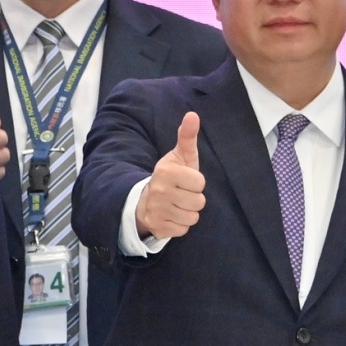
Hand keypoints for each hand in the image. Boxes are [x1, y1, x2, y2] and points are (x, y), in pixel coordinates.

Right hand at [134, 112, 205, 240]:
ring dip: (188, 212)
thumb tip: (192, 115)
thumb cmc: (171, 176)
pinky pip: (183, 229)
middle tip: (182, 194)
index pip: (200, 183)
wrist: (146, 199)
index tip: (185, 180)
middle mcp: (160, 191)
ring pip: (192, 217)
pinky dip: (180, 224)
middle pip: (198, 202)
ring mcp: (157, 211)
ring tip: (177, 204)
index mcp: (166, 172)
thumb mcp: (180, 156)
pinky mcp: (158, 227)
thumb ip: (187, 136)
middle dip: (193, 199)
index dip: (196, 183)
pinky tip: (172, 215)